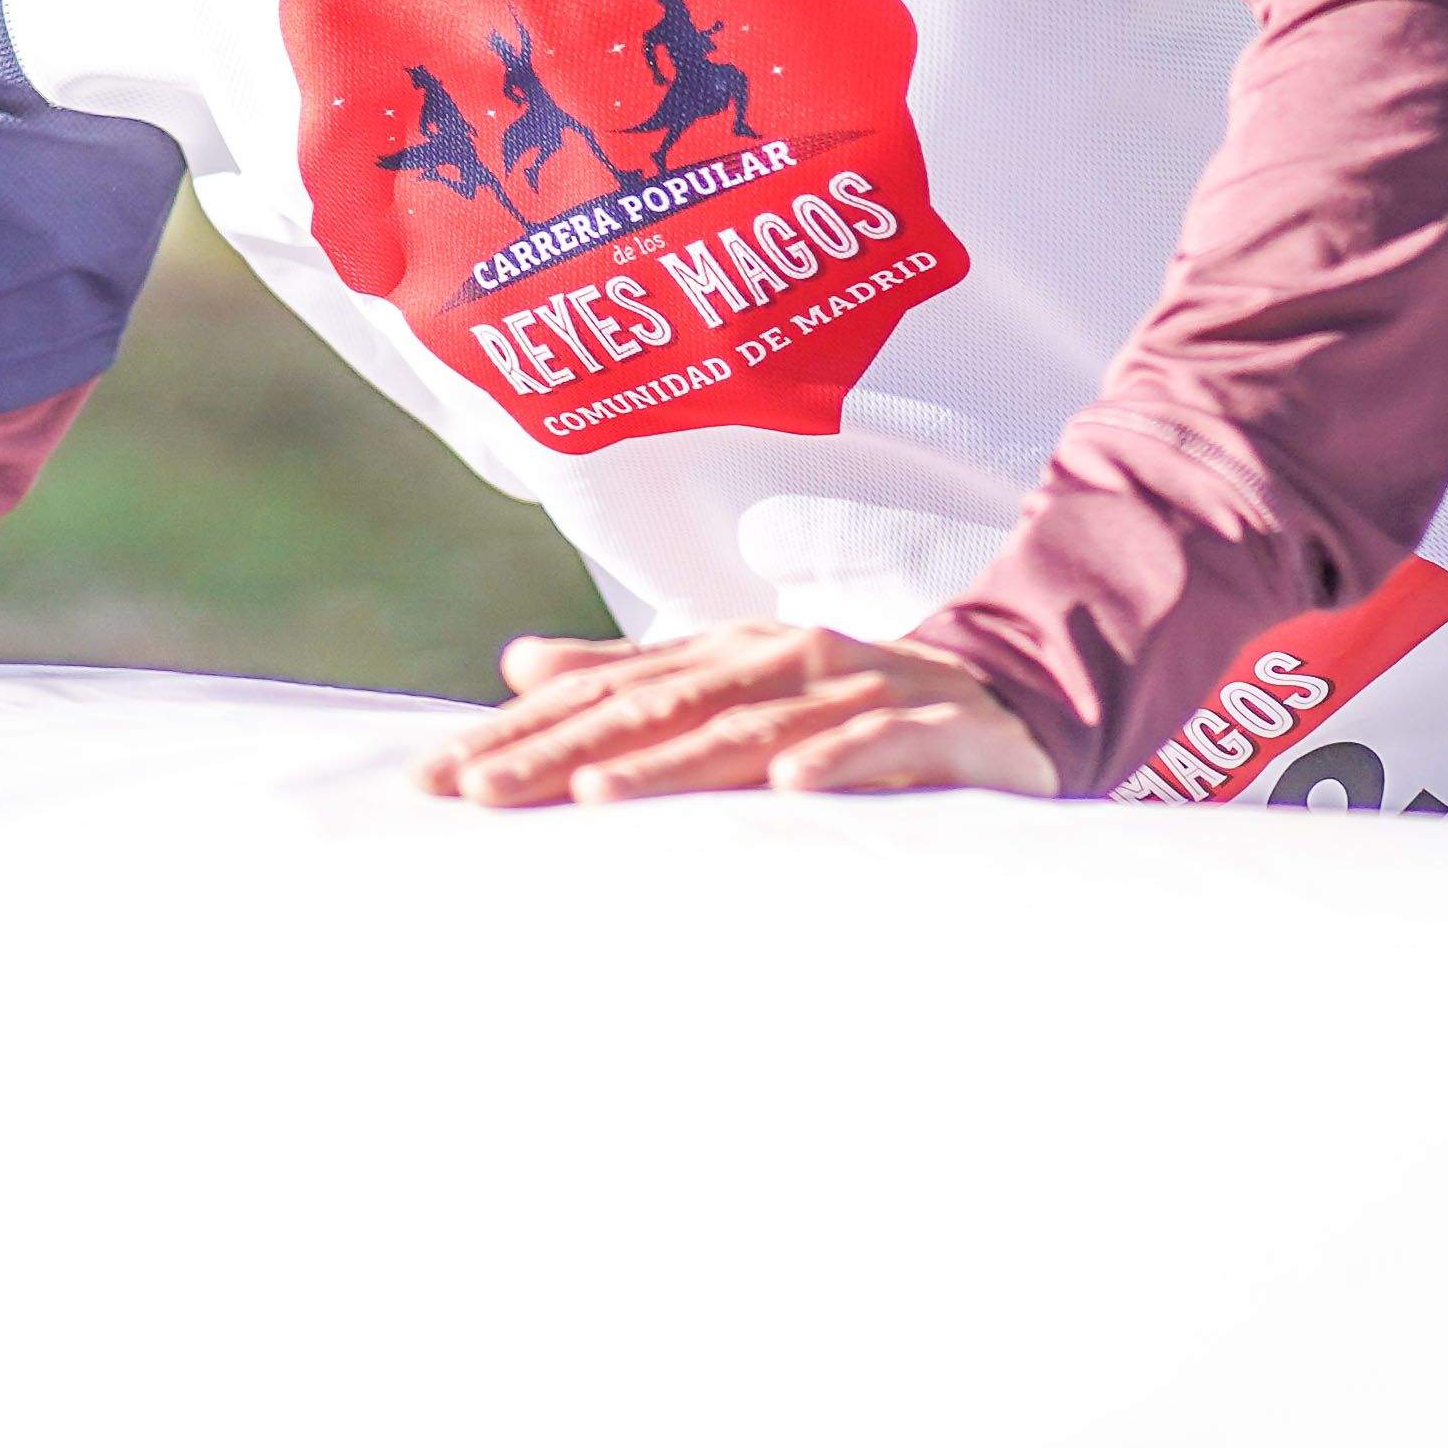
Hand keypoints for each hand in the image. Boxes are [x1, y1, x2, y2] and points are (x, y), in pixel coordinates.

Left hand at [420, 622, 1053, 806]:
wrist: (1010, 704)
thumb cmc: (845, 707)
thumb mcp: (736, 686)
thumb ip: (634, 678)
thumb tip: (519, 661)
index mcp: (729, 652)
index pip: (607, 696)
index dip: (519, 736)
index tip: (436, 782)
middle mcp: (784, 660)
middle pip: (660, 710)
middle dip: (563, 753)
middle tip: (482, 795)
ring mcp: (862, 691)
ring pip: (754, 727)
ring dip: (674, 761)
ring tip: (596, 796)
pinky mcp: (943, 732)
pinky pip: (886, 746)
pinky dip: (838, 760)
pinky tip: (788, 786)